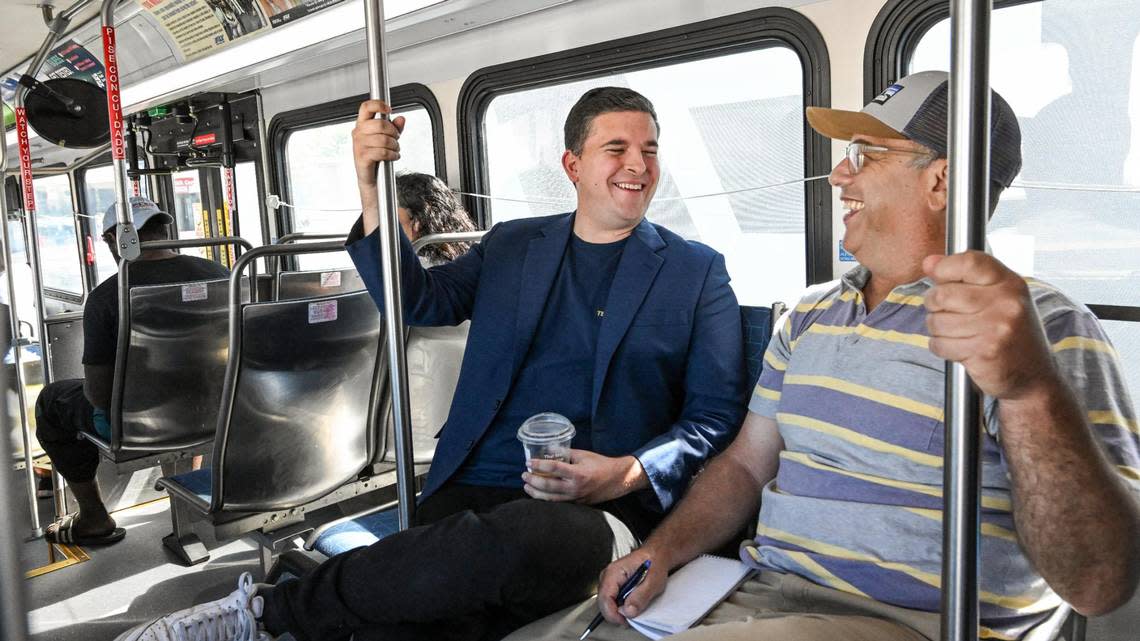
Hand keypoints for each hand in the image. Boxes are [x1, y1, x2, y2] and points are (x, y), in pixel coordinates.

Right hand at [352, 100, 404, 185]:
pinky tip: (393, 156)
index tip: (389, 109)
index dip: (378, 105)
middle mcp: (358, 132)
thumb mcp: (387, 138)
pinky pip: (383, 152)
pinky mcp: (362, 156)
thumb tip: (401, 119)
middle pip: (380, 124)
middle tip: (396, 139)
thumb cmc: (376, 155)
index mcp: (362, 124)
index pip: (366, 107)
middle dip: (394, 132)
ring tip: (394, 149)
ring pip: (384, 139)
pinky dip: (392, 155)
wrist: (370, 176)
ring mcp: (359, 144)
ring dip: (395, 146)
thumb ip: (394, 127)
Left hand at [521, 450, 646, 503]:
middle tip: (524, 475)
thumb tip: (547, 448)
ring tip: (526, 486)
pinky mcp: (576, 504)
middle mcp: (575, 488)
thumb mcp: (583, 454)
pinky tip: (538, 494)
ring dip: (535, 492)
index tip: (528, 462)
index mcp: (578, 473)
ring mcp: (575, 498)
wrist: (617, 480)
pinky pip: (557, 503)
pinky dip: (545, 498)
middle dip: (533, 480)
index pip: (553, 468)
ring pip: (550, 498)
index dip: (539, 464)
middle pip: (548, 485)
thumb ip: (565, 452)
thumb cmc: (600, 465)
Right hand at [597, 549, 667, 624]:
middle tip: (631, 619)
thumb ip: (640, 597)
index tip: (624, 621)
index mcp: (614, 572)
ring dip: (618, 611)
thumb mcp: (653, 582)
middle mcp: (607, 576)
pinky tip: (630, 605)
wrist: (656, 556)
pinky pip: (611, 601)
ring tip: (633, 609)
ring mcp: (608, 581)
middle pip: (603, 603)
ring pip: (606, 604)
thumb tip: (628, 611)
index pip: (605, 598)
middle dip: (615, 614)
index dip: (613, 614)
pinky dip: (620, 607)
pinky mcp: (612, 586)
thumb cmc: (655, 564)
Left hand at [923, 251, 1059, 400]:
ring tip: (957, 333)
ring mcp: (996, 328)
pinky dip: (941, 348)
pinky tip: (959, 348)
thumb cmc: (1012, 334)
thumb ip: (963, 277)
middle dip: (934, 305)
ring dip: (937, 330)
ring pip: (936, 321)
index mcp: (1010, 283)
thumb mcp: (997, 298)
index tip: (940, 278)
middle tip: (946, 313)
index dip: (944, 268)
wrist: (1034, 377)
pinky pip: (939, 344)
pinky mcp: (984, 352)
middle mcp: (1006, 303)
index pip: (968, 261)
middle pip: (942, 294)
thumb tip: (929, 262)